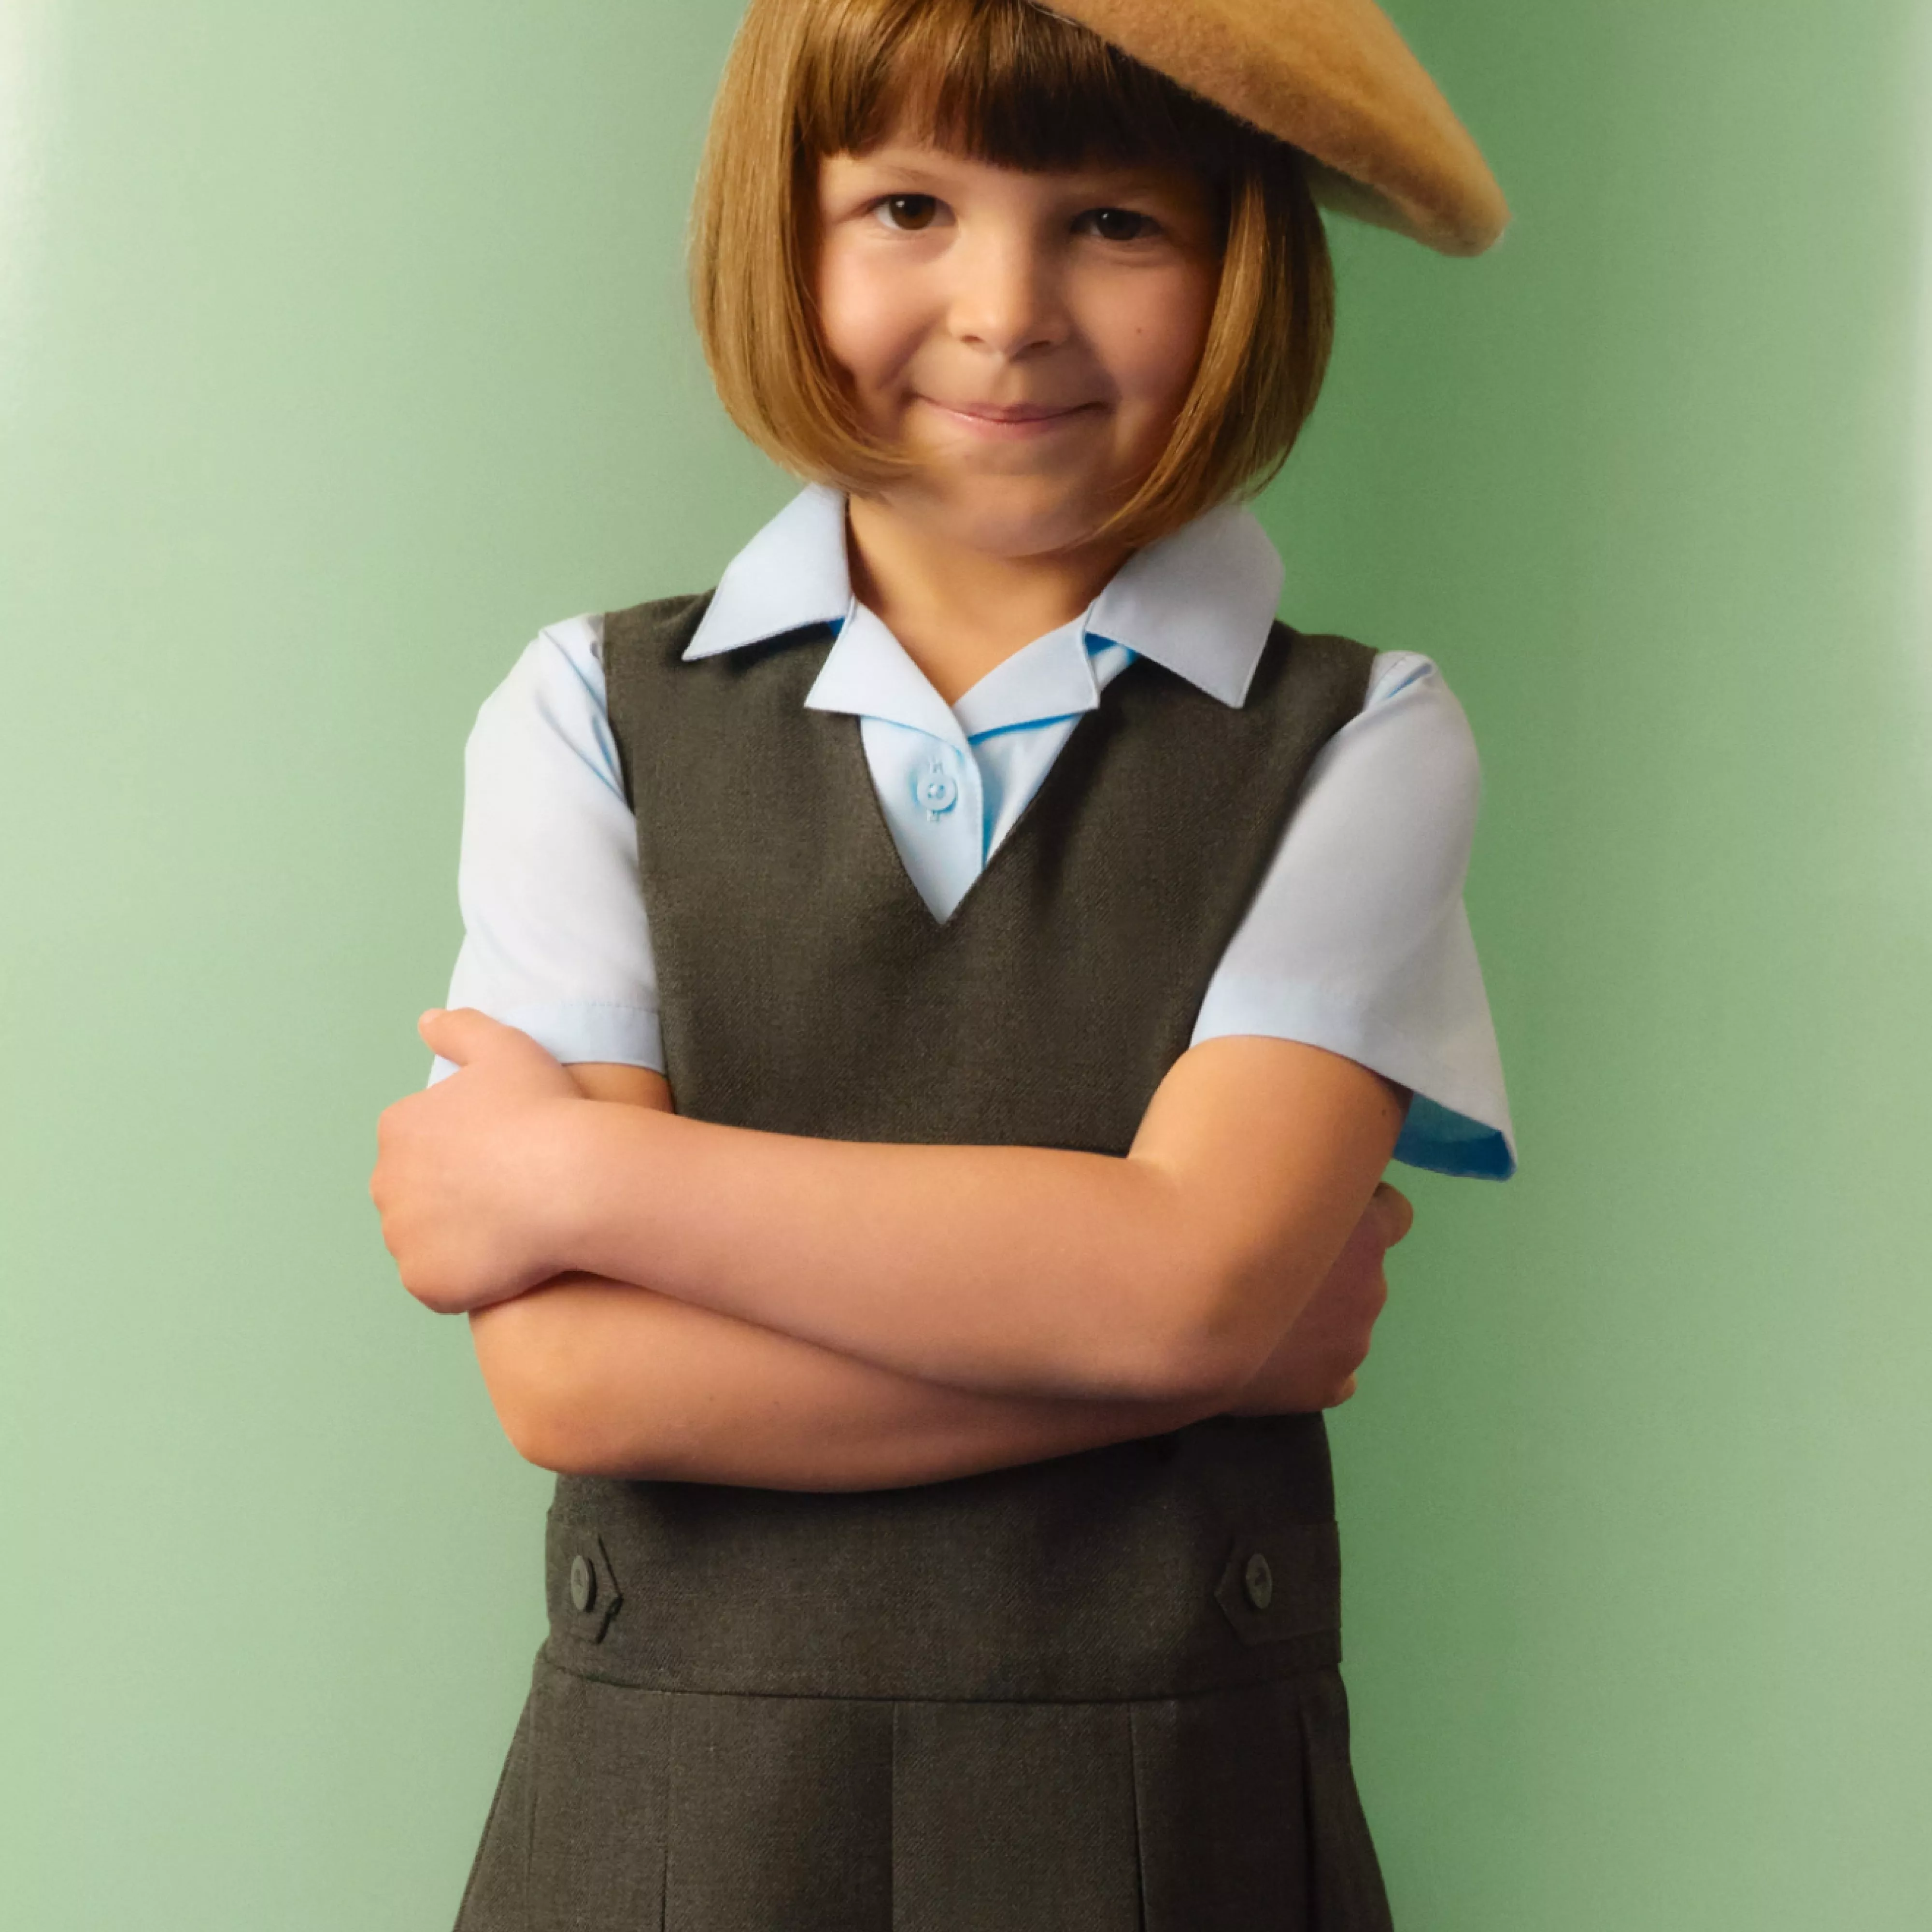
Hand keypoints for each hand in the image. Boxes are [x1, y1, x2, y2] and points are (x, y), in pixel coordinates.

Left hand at [370, 1009, 590, 1313]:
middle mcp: (385, 1184)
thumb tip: (426, 1021)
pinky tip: (506, 1262)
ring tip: (512, 1229)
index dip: (465, 1151)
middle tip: (511, 1194)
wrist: (573, 1179)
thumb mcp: (505, 1047)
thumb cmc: (543, 1110)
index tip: (504, 1153)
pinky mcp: (426, 1283)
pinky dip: (465, 1278)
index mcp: (399, 1128)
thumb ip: (460, 1029)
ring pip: (426, 1241)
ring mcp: (403, 1239)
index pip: (420, 1144)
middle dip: (452, 1196)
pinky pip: (439, 1284)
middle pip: (416, 1195)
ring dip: (457, 1238)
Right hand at [1222, 1182, 1412, 1413]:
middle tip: (1273, 1269)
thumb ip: (1298, 1187)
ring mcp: (1355, 1339)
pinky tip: (1268, 1357)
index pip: (1394, 1213)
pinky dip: (1309, 1366)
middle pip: (1363, 1271)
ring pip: (1345, 1322)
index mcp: (1364, 1229)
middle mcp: (1371, 1283)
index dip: (1360, 1215)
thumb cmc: (1210, 1229)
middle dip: (1329, 1270)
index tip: (1321, 1219)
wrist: (1178, 1311)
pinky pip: (1334, 1374)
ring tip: (1259, 1315)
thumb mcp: (1261, 1181)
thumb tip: (1295, 1187)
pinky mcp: (1330, 1385)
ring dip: (1316, 1317)